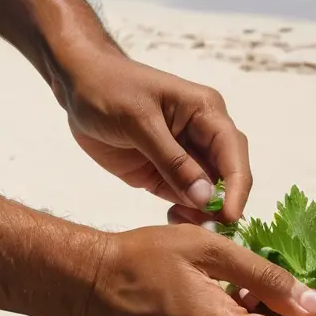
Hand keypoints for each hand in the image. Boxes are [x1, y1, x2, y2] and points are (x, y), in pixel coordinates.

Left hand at [49, 40, 250, 221]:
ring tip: (181, 223)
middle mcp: (204, 136)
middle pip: (228, 177)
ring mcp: (186, 157)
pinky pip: (185, 199)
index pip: (234, 153)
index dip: (237, 187)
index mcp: (206, 113)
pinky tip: (173, 220)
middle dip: (223, 204)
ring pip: (209, 193)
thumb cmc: (109, 89)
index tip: (229, 216)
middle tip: (207, 230)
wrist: (78, 85)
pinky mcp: (166, 174)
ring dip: (203, 214)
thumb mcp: (139, 122)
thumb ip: (173, 161)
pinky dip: (185, 214)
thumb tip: (206, 196)